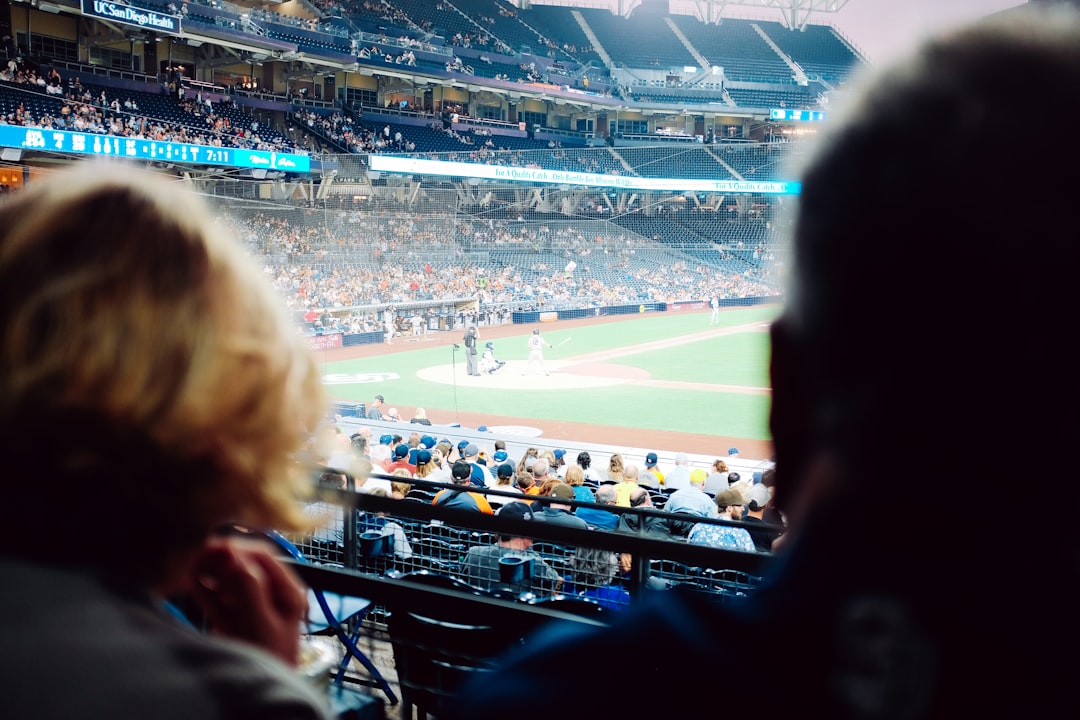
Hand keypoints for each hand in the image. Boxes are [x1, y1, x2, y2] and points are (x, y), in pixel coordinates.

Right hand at [187, 536, 307, 666]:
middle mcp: (271, 595)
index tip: (216, 546)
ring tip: (192, 561)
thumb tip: (236, 557)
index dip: (240, 548)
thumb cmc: (269, 661)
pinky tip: (192, 578)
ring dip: (211, 570)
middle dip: (222, 558)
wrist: (258, 699)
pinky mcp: (234, 619)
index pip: (264, 557)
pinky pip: (219, 597)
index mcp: (288, 593)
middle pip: (245, 566)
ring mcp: (251, 606)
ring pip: (230, 580)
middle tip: (199, 552)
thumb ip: (250, 590)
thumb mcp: (261, 624)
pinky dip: (206, 588)